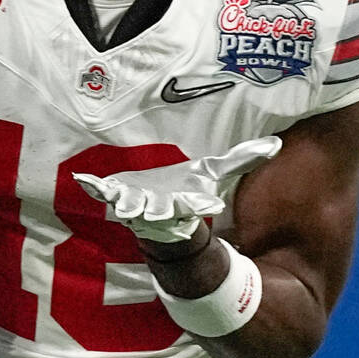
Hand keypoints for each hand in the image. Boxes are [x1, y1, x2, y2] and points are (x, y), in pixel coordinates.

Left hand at [73, 136, 281, 242]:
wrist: (156, 211)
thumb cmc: (185, 192)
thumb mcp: (212, 173)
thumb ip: (241, 160)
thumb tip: (274, 143)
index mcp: (187, 204)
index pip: (198, 207)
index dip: (202, 207)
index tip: (212, 206)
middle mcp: (161, 209)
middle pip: (163, 213)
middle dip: (161, 212)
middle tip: (159, 212)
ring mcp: (136, 204)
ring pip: (132, 210)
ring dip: (128, 208)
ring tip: (123, 208)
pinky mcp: (116, 195)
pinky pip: (103, 192)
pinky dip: (93, 187)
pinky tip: (84, 179)